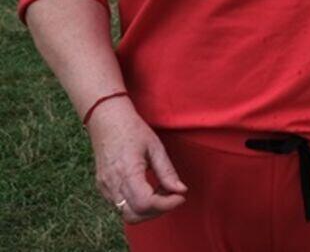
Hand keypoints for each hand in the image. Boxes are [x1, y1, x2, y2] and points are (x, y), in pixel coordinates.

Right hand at [86, 97, 186, 223]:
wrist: (107, 120)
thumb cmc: (133, 130)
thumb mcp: (156, 147)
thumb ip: (167, 171)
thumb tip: (181, 190)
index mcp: (126, 172)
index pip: (145, 203)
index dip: (166, 205)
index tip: (181, 197)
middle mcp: (112, 184)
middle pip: (135, 215)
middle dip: (158, 211)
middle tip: (173, 196)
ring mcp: (104, 188)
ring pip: (127, 214)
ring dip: (148, 209)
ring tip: (162, 191)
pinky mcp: (103, 188)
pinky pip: (120, 206)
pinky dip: (137, 205)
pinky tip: (149, 189)